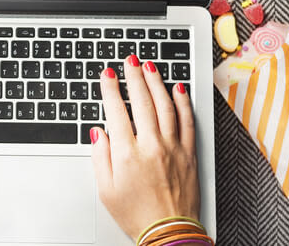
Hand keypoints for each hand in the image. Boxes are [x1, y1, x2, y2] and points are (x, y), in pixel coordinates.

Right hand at [90, 54, 199, 239]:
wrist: (168, 233)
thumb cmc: (136, 215)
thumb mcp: (106, 190)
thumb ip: (100, 157)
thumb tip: (99, 133)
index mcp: (127, 154)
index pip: (117, 111)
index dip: (110, 88)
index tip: (107, 74)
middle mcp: (151, 146)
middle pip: (142, 102)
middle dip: (134, 76)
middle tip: (130, 60)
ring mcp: (173, 148)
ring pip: (165, 106)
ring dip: (157, 83)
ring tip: (150, 67)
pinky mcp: (188, 154)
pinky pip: (187, 121)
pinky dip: (183, 102)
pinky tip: (178, 89)